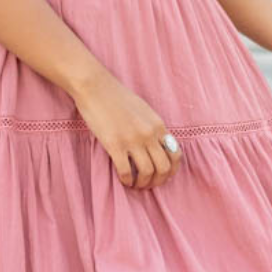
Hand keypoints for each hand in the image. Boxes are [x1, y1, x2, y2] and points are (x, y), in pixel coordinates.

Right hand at [71, 70, 182, 188]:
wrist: (96, 87)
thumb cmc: (117, 98)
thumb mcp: (143, 111)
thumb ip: (152, 128)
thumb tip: (157, 146)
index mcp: (158, 125)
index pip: (175, 154)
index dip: (172, 170)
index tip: (163, 176)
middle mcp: (149, 134)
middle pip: (163, 167)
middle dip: (158, 181)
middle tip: (148, 184)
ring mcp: (132, 139)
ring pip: (147, 172)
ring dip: (142, 183)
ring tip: (135, 184)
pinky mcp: (115, 144)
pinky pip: (126, 171)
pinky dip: (127, 180)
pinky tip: (123, 180)